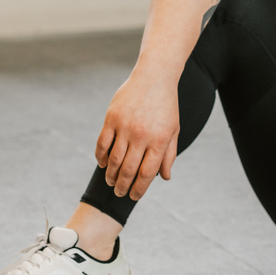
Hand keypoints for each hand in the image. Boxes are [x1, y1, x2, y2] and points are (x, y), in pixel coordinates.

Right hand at [95, 68, 179, 200]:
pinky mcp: (111, 119)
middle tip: (120, 193)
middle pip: (129, 170)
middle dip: (123, 186)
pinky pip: (102, 144)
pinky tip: (104, 164)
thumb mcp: (174, 131)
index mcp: (159, 141)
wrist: (155, 77)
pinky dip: (101, 157)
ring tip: (111, 182)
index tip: (134, 197)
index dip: (139, 189)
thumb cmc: (166, 106)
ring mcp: (125, 127)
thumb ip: (168, 155)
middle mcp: (141, 136)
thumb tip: (164, 178)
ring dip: (111, 175)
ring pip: (114, 160)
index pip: (146, 174)